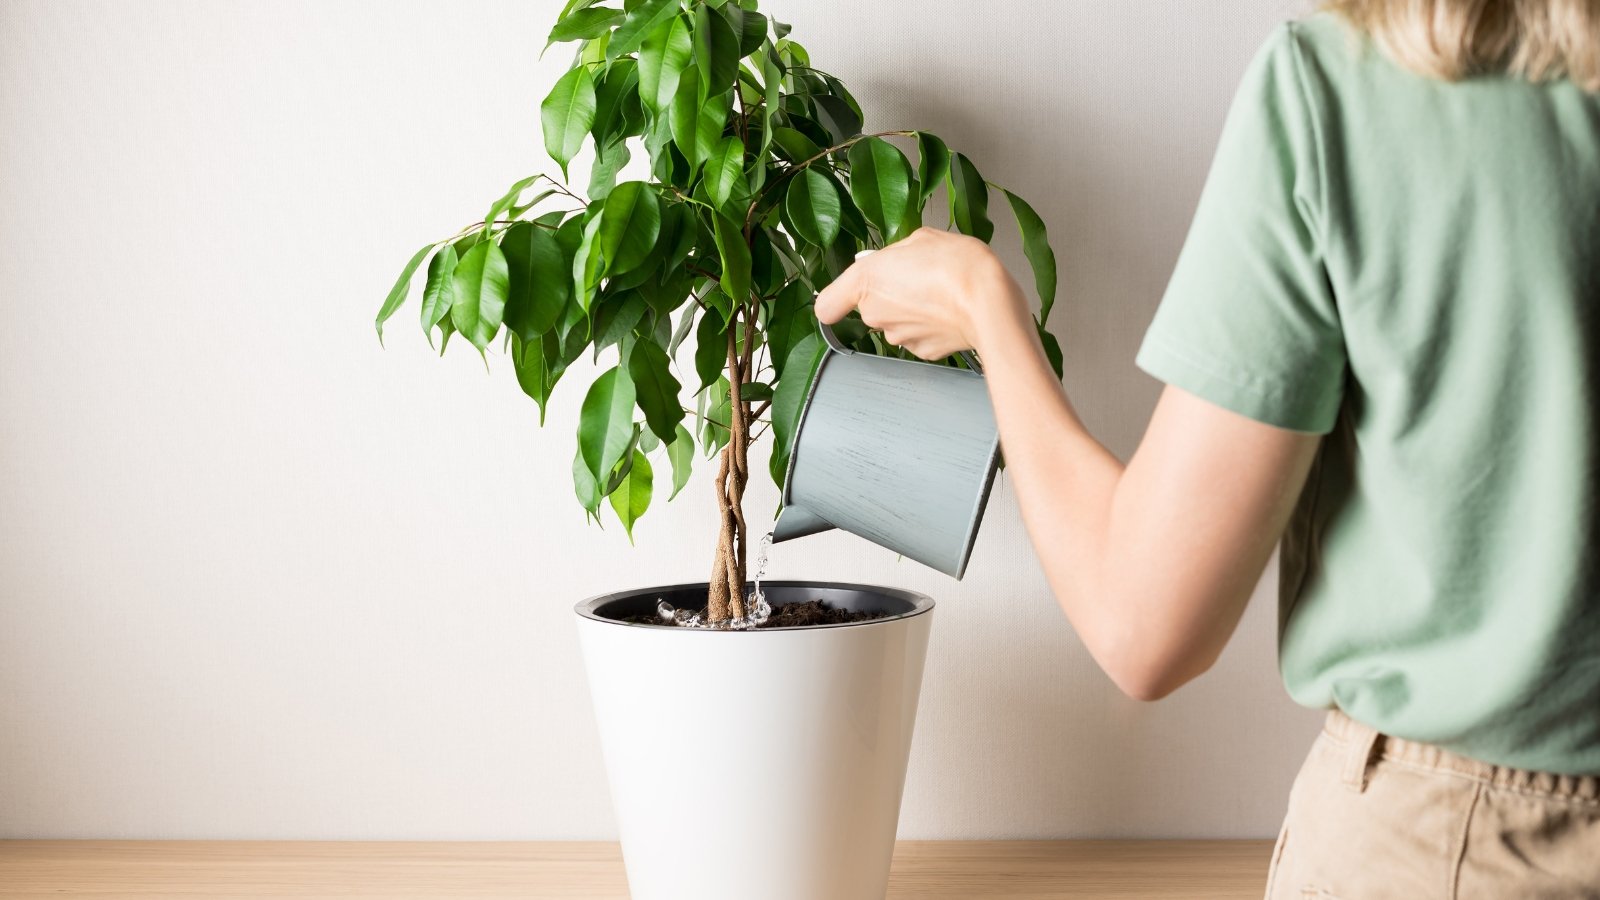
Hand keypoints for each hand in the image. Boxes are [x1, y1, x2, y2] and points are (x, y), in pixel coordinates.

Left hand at [813, 227, 1030, 360]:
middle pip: (870, 306)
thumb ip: (897, 251)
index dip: (837, 299)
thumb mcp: (923, 238)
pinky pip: (918, 335)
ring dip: (910, 309)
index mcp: (867, 280)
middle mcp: (875, 312)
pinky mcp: (921, 351)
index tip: (846, 294)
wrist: (990, 303)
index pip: (827, 305)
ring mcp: (897, 335)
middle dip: (889, 292)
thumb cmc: (959, 266)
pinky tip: (948, 310)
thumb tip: (888, 259)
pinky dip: (930, 325)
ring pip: (895, 322)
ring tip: (939, 291)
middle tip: (917, 275)